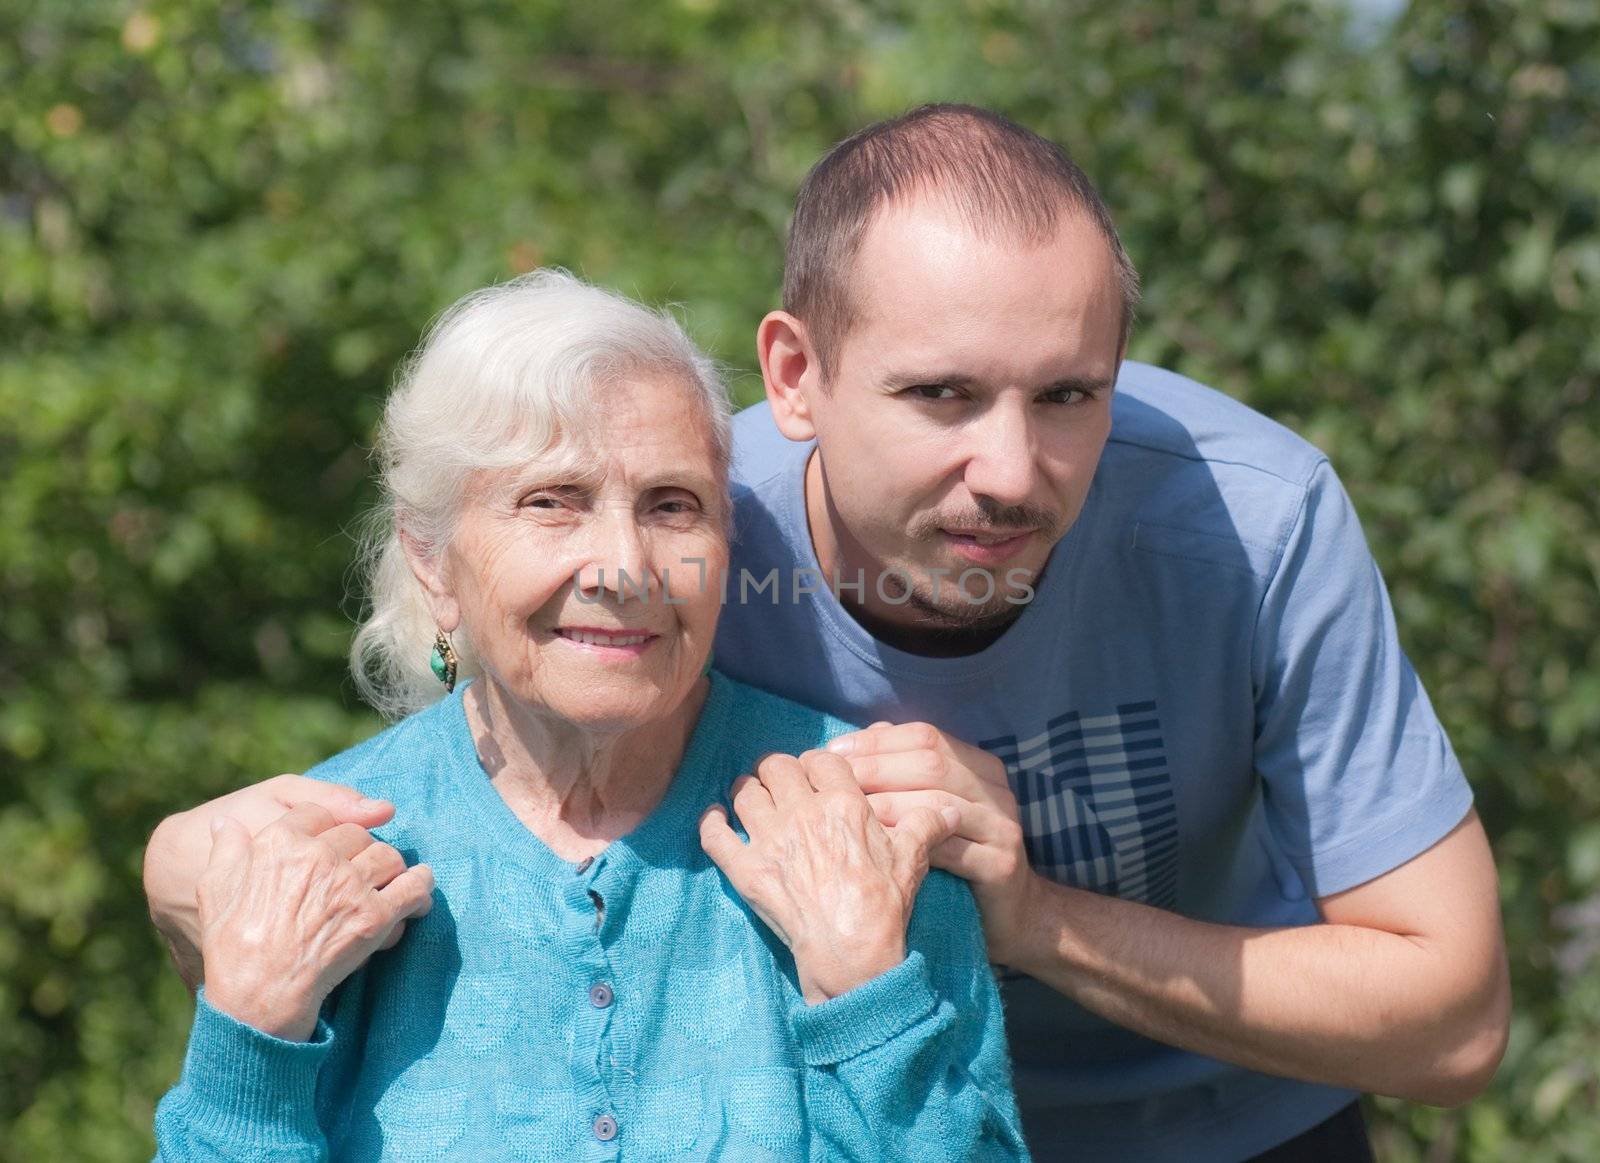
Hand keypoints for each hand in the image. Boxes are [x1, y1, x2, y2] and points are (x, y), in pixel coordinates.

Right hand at [144, 775, 395, 988]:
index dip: (327, 827)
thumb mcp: (215, 890)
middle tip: (361, 869)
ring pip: (388, 856)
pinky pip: (413, 888)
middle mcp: (318, 856)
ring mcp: (349, 884)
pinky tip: (420, 893)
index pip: (318, 813)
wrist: (256, 995)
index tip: (332, 840)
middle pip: (357, 834)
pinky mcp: (374, 915)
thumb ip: (226, 850)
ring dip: (391, 869)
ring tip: (390, 882)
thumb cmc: (232, 945)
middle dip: (360, 850)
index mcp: (280, 842)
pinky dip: (421, 887)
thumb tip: (225, 823)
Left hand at [699, 749, 957, 1003]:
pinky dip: (711, 822)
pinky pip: (714, 834)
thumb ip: (926, 825)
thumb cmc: (884, 905)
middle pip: (776, 766)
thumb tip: (948, 808)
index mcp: (843, 803)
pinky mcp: (745, 869)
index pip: (821, 759)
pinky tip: (715, 818)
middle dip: (779, 770)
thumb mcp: (912, 859)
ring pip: (744, 791)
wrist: (852, 952)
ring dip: (747, 790)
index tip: (816, 775)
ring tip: (752, 798)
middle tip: (783, 785)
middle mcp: (802, 812)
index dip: (816, 763)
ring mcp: (769, 839)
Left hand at [827, 722, 1042, 967]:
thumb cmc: (960, 859)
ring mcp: (1003, 827)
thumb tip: (865, 737)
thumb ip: (907, 771)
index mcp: (982, 767)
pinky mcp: (1000, 865)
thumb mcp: (935, 809)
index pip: (926, 737)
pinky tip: (875, 846)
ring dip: (886, 802)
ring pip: (936, 800)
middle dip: (876, 767)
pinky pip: (948, 848)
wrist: (1013, 916)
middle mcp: (997, 790)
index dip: (878, 741)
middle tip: (835, 780)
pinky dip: (908, 842)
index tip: (835, 751)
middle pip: (931, 762)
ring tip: (847, 810)